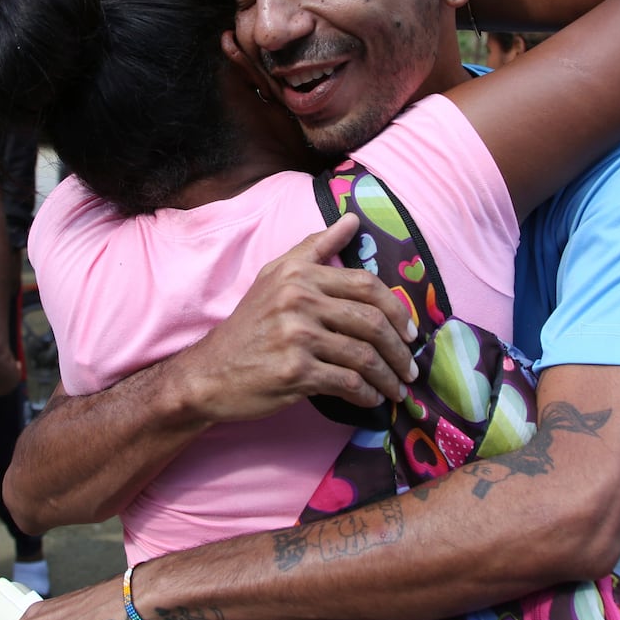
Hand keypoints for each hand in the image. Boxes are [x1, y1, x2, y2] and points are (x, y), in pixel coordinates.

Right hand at [181, 212, 416, 425]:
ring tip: (397, 390)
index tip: (410, 333)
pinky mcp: (295, 372)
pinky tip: (372, 400)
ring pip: (364, 356)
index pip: (366, 284)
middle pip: (372, 321)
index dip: (398, 310)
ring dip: (388, 377)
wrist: (209, 373)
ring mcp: (297, 336)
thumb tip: (353, 219)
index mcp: (299, 274)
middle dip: (399, 349)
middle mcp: (299, 300)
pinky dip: (367, 395)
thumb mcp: (275, 277)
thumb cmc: (249, 326)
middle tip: (409, 367)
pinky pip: (347, 383)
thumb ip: (315, 247)